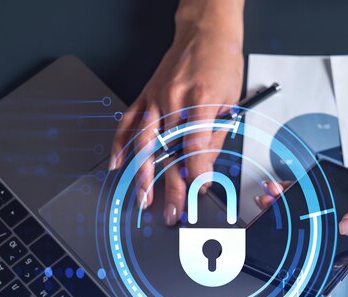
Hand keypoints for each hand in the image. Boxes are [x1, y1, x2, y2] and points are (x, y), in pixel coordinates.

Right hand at [109, 0, 243, 225]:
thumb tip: (205, 170)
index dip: (196, 173)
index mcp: (200, 101)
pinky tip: (116, 165)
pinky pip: (127, 122)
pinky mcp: (144, 95)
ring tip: (142, 199)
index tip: (197, 193)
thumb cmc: (221, 64)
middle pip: (168, 152)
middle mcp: (174, 100)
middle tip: (171, 212)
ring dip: (142, 174)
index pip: (195, 146)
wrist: (204, 33)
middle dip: (169, 187)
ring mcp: (155, 98)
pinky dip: (119, 144)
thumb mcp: (230, 101)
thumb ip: (214, 137)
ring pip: (144, 142)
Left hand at [255, 181, 347, 280]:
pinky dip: (322, 215)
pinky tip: (306, 199)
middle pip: (323, 248)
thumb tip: (346, 224)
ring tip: (279, 196)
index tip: (278, 223)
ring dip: (305, 217)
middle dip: (294, 225)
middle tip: (269, 201)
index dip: (300, 243)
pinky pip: (341, 229)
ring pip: (329, 237)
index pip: (329, 260)